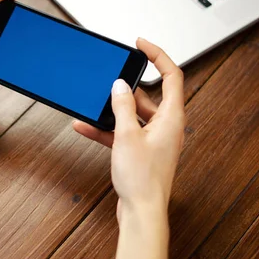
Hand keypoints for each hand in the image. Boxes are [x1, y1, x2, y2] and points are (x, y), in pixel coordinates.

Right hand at [73, 38, 184, 220]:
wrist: (142, 213)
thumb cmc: (143, 180)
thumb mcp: (127, 135)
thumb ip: (122, 106)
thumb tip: (120, 85)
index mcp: (172, 118)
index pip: (172, 76)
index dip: (158, 56)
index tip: (141, 45)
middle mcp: (166, 127)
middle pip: (149, 95)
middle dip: (126, 88)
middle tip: (109, 79)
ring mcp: (154, 140)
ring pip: (133, 115)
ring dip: (112, 110)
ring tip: (93, 104)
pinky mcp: (141, 151)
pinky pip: (123, 132)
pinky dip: (107, 129)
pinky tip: (86, 126)